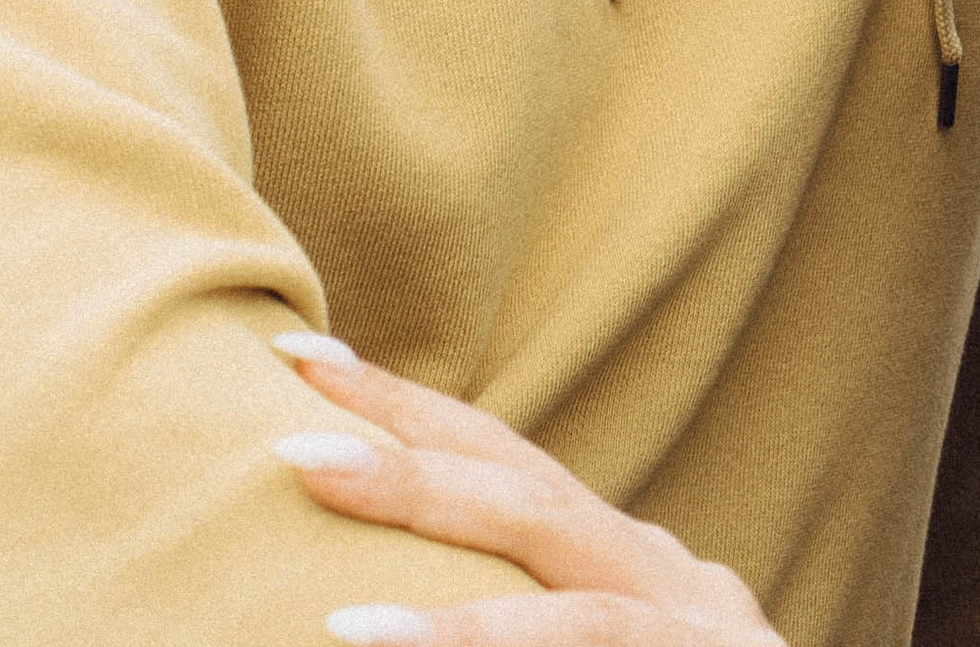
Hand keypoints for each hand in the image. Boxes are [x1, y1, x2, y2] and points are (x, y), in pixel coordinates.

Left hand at [271, 334, 781, 643]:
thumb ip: (530, 624)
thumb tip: (366, 620)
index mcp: (624, 573)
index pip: (506, 466)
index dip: (408, 411)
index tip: (304, 361)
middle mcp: (662, 575)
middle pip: (522, 483)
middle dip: (404, 446)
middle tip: (287, 425)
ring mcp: (693, 621)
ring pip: (557, 559)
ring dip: (437, 542)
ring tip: (328, 557)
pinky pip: (595, 645)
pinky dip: (494, 642)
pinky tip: (398, 642)